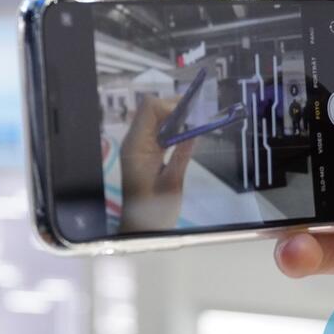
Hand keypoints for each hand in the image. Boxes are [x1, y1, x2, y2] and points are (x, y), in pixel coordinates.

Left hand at [119, 96, 195, 230]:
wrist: (141, 228)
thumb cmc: (156, 210)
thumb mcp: (173, 182)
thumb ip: (183, 154)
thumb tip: (195, 130)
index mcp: (137, 145)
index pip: (149, 108)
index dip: (171, 105)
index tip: (192, 114)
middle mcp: (134, 141)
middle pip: (151, 110)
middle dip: (174, 108)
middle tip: (198, 116)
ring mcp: (137, 146)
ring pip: (154, 119)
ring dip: (174, 118)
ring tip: (196, 123)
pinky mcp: (144, 153)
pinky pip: (156, 132)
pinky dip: (171, 129)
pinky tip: (186, 135)